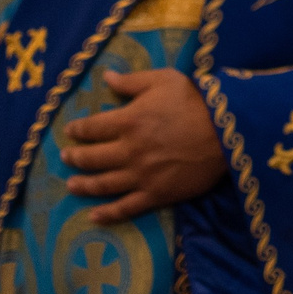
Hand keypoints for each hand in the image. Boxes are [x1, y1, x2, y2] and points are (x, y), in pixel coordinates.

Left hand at [58, 70, 226, 223]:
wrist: (226, 132)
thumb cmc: (195, 101)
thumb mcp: (163, 80)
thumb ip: (131, 82)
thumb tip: (106, 76)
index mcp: (128, 122)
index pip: (92, 128)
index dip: (78, 129)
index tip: (70, 131)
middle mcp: (129, 151)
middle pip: (92, 158)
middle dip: (75, 157)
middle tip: (66, 157)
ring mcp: (141, 176)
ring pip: (103, 184)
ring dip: (83, 185)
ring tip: (71, 185)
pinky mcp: (156, 194)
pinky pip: (126, 208)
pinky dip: (108, 213)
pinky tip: (94, 216)